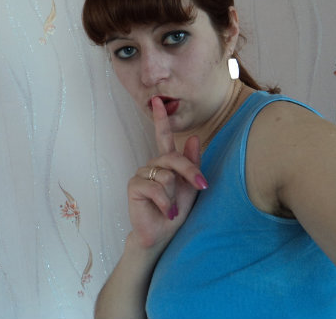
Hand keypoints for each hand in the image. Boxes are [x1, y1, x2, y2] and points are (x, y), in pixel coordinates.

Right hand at [127, 97, 207, 251]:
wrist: (163, 235)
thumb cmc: (176, 212)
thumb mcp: (190, 188)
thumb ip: (192, 164)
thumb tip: (193, 138)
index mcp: (165, 163)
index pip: (162, 137)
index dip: (160, 119)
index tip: (157, 100)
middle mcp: (152, 165)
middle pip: (174, 158)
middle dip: (190, 173)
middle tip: (201, 187)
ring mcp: (141, 174)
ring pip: (166, 175)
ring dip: (174, 195)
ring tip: (170, 208)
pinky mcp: (134, 186)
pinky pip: (156, 187)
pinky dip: (165, 202)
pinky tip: (164, 211)